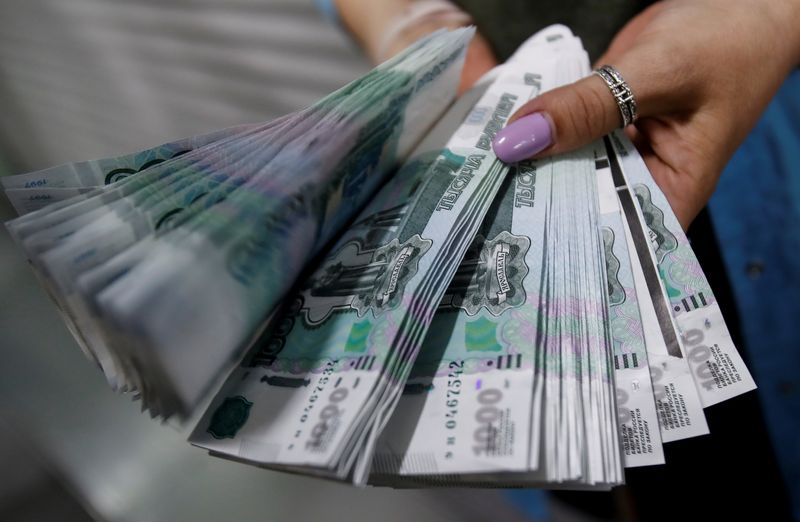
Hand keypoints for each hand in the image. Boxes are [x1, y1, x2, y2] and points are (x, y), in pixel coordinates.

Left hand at [492, 0, 799, 228]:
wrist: (739, 1)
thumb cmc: (726, 42)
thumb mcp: (658, 74)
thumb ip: (590, 107)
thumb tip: (520, 138)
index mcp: (673, 192)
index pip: (615, 240)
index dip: (567, 249)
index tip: (514, 250)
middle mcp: (641, 182)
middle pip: (582, 209)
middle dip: (535, 208)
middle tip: (480, 213)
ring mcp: (619, 154)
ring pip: (567, 171)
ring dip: (530, 168)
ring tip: (478, 183)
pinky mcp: (602, 126)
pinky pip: (565, 137)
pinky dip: (541, 134)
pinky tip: (503, 140)